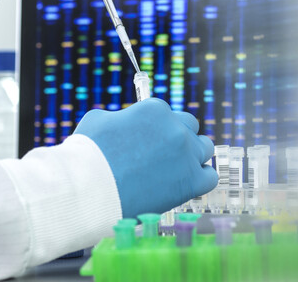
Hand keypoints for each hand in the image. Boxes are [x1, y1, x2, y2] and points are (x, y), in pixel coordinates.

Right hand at [74, 98, 217, 218]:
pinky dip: (199, 178)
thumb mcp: (100, 120)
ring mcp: (186, 154)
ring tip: (173, 169)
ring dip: (192, 155)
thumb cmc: (88, 154)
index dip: (155, 128)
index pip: (166, 113)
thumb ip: (121, 117)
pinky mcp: (191, 181)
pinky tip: (185, 183)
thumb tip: (126, 122)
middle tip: (162, 153)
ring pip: (204, 148)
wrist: (90, 189)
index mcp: (155, 109)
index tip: (147, 140)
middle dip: (177, 137)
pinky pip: (209, 177)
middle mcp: (175, 128)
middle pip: (189, 126)